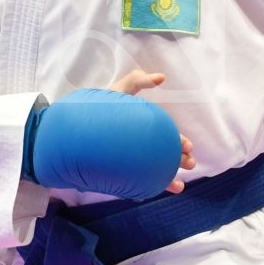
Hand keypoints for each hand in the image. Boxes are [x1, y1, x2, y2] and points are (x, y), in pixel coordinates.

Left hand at [108, 70, 194, 192]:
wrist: (72, 133)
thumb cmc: (97, 111)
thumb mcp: (118, 92)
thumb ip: (137, 81)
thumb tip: (162, 77)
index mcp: (142, 128)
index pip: (165, 135)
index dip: (179, 140)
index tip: (188, 146)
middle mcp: (139, 144)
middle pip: (165, 152)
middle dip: (181, 158)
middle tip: (191, 163)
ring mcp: (132, 160)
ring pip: (158, 168)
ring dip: (174, 173)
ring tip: (182, 179)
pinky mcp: (124, 174)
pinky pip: (146, 181)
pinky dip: (162, 185)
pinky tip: (175, 188)